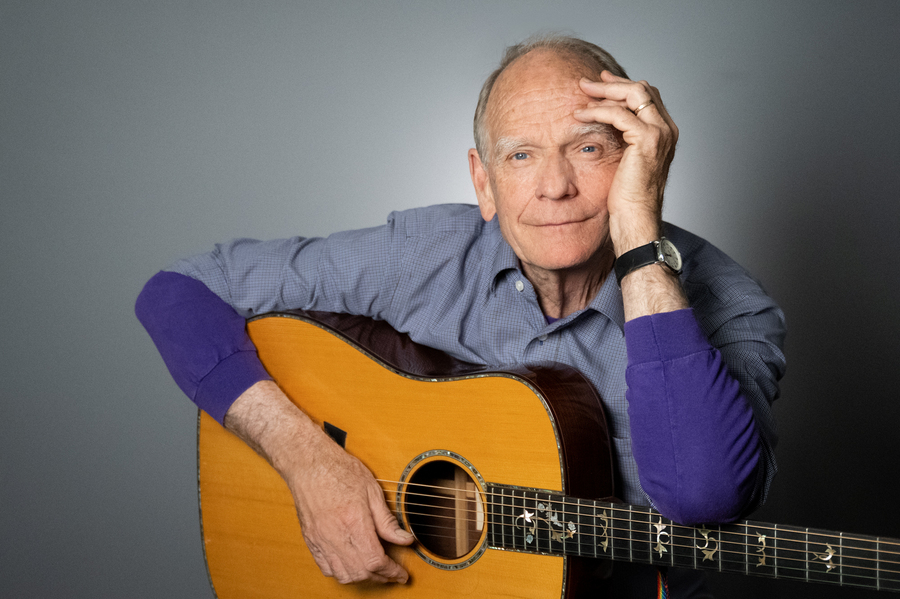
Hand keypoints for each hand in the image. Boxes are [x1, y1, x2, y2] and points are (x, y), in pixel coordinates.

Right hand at [224, 381, 413, 583]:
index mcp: (353, 522)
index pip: (375, 561)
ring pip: (343, 575)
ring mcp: (320, 540)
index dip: (391, 572)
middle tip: (391, 571)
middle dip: (380, 577)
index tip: (400, 573)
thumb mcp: (371, 490)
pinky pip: (326, 568)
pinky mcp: (311, 540)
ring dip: (361, 577)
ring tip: (374, 568)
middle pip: (360, 573)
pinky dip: (341, 572)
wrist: (308, 463)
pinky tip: (351, 563)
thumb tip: (405, 538)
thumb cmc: (338, 470)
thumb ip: (387, 520)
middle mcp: (335, 535)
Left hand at [574, 71, 678, 253]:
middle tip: (586, 82)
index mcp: (665, 133)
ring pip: (633, 94)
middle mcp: (667, 129)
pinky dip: (598, 111)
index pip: (648, 96)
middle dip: (612, 83)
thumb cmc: (628, 199)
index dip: (623, 86)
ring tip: (580, 94)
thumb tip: (607, 126)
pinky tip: (580, 115)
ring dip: (603, 92)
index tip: (600, 82)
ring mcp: (660, 133)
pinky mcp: (646, 140)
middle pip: (642, 89)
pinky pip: (619, 114)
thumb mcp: (627, 163)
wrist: (636, 219)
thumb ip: (624, 141)